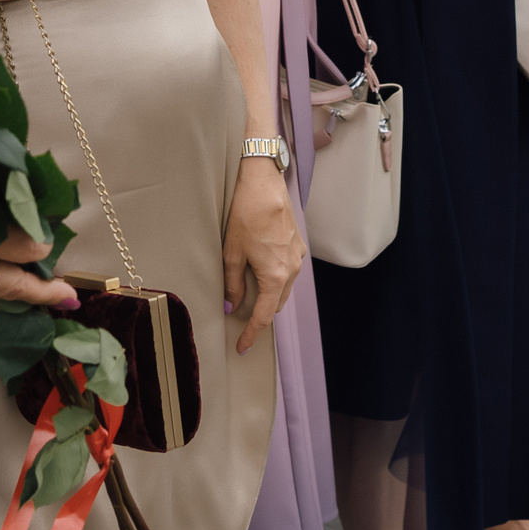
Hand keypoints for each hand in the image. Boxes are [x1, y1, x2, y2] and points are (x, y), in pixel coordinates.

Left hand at [222, 156, 303, 354]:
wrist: (263, 182)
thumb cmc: (245, 213)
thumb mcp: (231, 252)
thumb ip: (232, 283)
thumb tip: (231, 306)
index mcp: (276, 275)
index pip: (265, 316)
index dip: (252, 334)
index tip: (242, 347)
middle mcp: (292, 269)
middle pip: (277, 305)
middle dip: (261, 316)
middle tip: (241, 326)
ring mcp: (297, 256)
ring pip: (284, 289)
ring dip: (268, 297)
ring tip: (248, 299)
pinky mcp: (297, 245)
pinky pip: (288, 272)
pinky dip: (275, 280)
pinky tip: (260, 273)